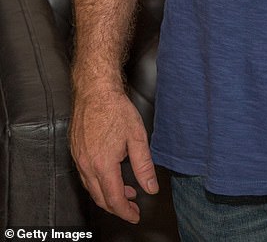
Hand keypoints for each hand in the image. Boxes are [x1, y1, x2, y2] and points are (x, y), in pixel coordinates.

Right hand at [70, 87, 158, 222]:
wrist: (95, 90)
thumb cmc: (115, 109)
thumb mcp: (137, 137)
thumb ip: (144, 165)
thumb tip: (151, 187)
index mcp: (103, 164)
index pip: (114, 199)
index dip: (126, 211)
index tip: (135, 215)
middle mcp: (87, 165)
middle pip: (100, 198)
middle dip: (117, 207)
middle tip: (132, 206)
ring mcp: (79, 159)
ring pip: (91, 188)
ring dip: (107, 194)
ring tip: (125, 190)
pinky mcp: (75, 151)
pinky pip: (85, 176)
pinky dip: (98, 182)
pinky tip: (109, 175)